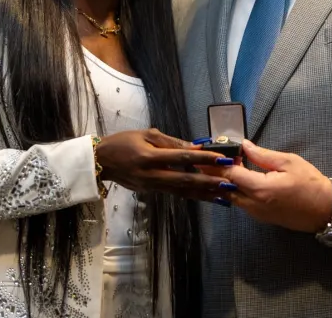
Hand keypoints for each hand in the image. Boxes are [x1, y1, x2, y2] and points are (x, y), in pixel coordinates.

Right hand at [96, 128, 234, 200]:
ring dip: (204, 194)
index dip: (203, 160)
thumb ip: (171, 142)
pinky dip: (193, 195)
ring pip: (182, 191)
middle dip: (209, 183)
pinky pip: (176, 194)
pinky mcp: (152, 192)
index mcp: (149, 157)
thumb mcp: (146, 134)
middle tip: (230, 183)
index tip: (222, 160)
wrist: (101, 162)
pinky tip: (207, 197)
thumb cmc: (123, 142)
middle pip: (185, 180)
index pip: (182, 158)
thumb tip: (196, 147)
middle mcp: (152, 175)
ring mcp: (152, 187)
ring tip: (224, 195)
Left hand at [222, 140, 331, 232]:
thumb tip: (244, 146)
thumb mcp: (288, 162)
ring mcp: (257, 214)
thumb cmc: (310, 183)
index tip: (218, 153)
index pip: (230, 175)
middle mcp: (254, 204)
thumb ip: (263, 155)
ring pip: (232, 198)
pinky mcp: (262, 218)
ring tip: (226, 168)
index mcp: (260, 189)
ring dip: (226, 184)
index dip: (221, 163)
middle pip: (226, 189)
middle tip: (214, 160)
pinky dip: (235, 192)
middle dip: (218, 174)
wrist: (326, 209)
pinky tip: (238, 181)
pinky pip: (241, 204)